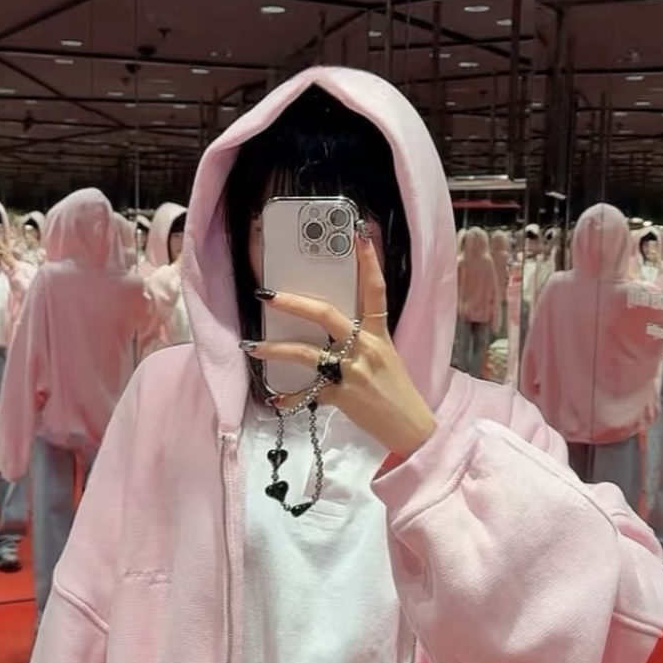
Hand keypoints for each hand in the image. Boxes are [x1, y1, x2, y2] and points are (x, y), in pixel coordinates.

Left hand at [241, 230, 436, 458]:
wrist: (411, 427)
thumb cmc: (396, 390)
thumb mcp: (385, 356)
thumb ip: (361, 339)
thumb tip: (331, 326)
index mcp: (379, 334)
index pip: (375, 290)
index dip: (368, 261)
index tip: (358, 234)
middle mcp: (365, 348)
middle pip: (326, 314)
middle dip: (294, 302)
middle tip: (267, 294)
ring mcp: (352, 371)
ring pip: (307, 353)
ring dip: (276, 349)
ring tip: (251, 345)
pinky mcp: (342, 396)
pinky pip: (308, 393)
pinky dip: (290, 398)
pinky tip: (275, 399)